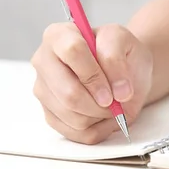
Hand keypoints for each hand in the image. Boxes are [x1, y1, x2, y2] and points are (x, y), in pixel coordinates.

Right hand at [31, 23, 152, 143]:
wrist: (126, 71)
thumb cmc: (121, 53)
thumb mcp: (124, 41)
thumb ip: (117, 57)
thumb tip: (119, 91)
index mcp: (58, 36)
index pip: (72, 52)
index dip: (95, 74)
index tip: (114, 90)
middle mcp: (43, 62)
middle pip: (68, 93)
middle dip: (99, 103)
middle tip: (116, 102)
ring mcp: (43, 90)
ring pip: (72, 116)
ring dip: (101, 116)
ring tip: (113, 105)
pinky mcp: (50, 115)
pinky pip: (75, 132)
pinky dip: (98, 128)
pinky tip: (105, 115)